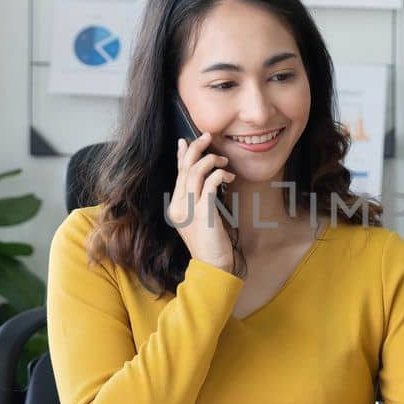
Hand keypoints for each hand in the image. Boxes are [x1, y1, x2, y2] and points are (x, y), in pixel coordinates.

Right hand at [167, 133, 233, 271]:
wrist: (213, 266)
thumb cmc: (211, 242)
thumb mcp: (201, 217)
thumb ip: (199, 198)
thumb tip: (204, 178)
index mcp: (175, 206)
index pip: (177, 173)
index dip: (182, 154)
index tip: (189, 139)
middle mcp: (178, 205)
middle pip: (184, 168)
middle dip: (197, 148)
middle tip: (209, 137)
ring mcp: (189, 209)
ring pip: (195, 172)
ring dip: (211, 160)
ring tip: (224, 163)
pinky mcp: (203, 213)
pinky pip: (209, 184)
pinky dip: (219, 174)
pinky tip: (228, 176)